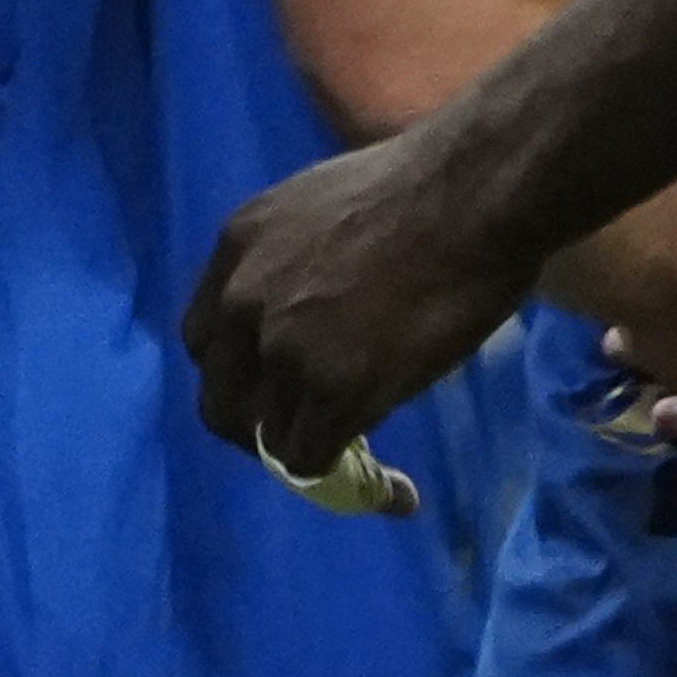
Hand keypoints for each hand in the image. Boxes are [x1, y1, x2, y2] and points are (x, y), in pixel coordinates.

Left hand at [192, 131, 528, 480]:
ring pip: (269, 439)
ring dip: (314, 450)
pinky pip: (314, 461)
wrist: (473, 195)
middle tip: (311, 434)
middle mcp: (243, 303)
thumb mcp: (320, 207)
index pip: (203, 342)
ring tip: (362, 458)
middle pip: (221, 402)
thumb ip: (293, 264)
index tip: (277, 389)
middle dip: (262, 429)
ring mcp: (285, 351)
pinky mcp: (334, 392)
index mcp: (237, 248)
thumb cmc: (423, 188)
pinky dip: (352, 483)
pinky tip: (391, 488)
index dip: (241, 375)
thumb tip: (313, 316)